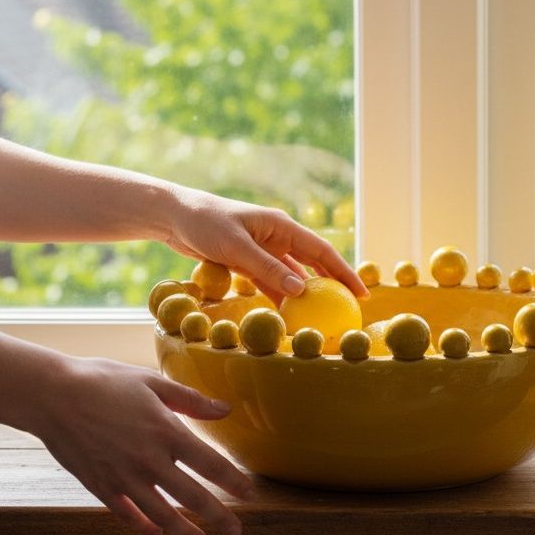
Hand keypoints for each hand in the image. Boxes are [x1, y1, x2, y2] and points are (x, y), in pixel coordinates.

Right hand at [27, 355, 256, 534]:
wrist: (51, 396)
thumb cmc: (103, 381)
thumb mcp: (151, 382)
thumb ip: (190, 400)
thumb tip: (225, 409)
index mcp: (167, 432)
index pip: (211, 465)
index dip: (234, 482)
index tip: (250, 494)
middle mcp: (149, 461)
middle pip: (193, 497)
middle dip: (218, 517)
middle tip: (235, 531)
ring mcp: (124, 477)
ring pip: (161, 514)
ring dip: (184, 531)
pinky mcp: (100, 486)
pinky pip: (126, 514)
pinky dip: (142, 525)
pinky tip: (154, 532)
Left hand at [164, 188, 368, 303]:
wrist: (174, 216)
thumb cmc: (205, 223)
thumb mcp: (237, 247)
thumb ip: (268, 269)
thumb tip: (300, 291)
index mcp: (281, 226)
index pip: (321, 252)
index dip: (343, 272)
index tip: (360, 293)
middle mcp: (277, 237)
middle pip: (312, 265)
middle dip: (331, 285)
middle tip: (348, 309)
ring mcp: (263, 250)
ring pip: (291, 277)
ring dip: (304, 296)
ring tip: (320, 318)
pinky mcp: (247, 262)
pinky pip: (270, 282)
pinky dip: (280, 298)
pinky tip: (288, 314)